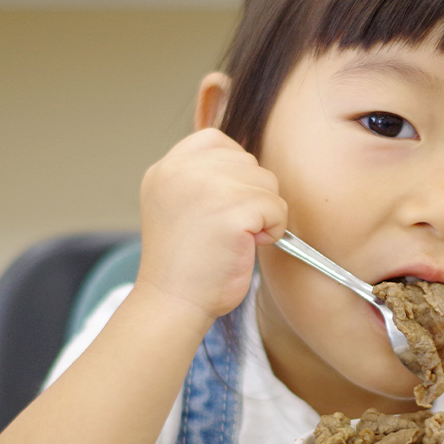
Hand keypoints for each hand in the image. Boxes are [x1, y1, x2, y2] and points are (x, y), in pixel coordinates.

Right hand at [137, 128, 287, 319]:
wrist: (174, 302)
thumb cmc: (185, 264)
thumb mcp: (178, 205)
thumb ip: (202, 178)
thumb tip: (248, 168)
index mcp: (166, 168)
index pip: (216, 140)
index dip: (233, 170)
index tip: (224, 204)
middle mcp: (182, 171)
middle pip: (248, 161)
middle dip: (250, 196)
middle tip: (227, 230)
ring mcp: (207, 187)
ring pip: (267, 183)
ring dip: (263, 213)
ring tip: (235, 239)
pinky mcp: (232, 210)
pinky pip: (277, 207)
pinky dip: (273, 230)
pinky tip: (247, 246)